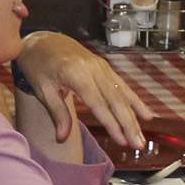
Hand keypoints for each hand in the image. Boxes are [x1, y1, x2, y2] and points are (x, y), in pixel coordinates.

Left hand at [17, 31, 146, 152]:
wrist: (40, 40)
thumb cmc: (37, 65)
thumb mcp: (42, 89)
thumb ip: (56, 113)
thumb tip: (62, 139)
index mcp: (75, 73)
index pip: (98, 103)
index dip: (111, 123)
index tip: (121, 141)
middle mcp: (93, 68)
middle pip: (115, 100)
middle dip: (128, 124)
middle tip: (138, 145)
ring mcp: (100, 66)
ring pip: (122, 94)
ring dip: (134, 117)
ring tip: (141, 137)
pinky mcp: (104, 66)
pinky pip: (122, 85)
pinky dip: (135, 101)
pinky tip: (146, 115)